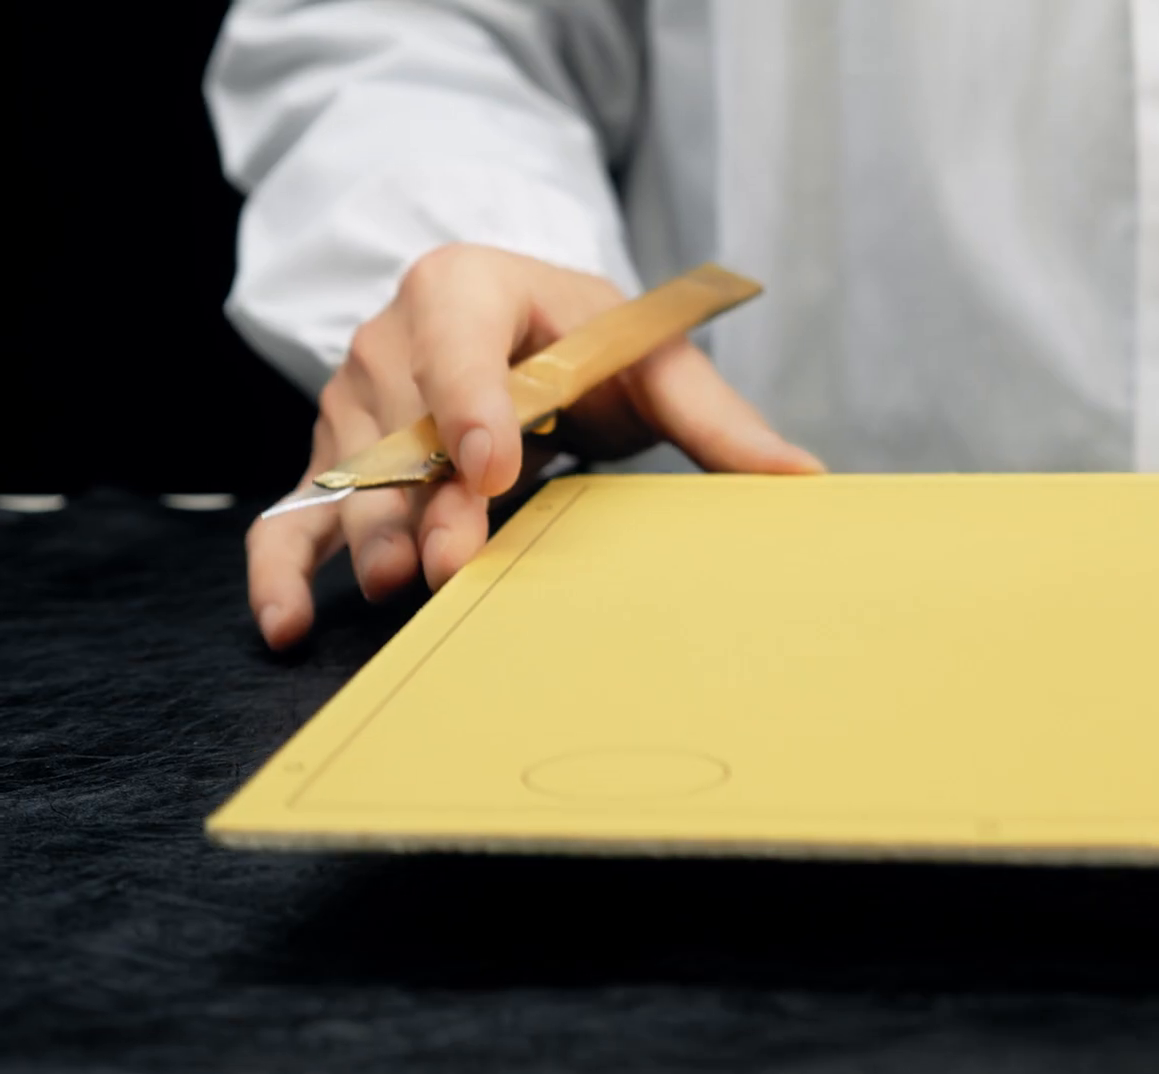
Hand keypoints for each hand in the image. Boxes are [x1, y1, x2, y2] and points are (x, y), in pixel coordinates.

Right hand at [248, 244, 823, 649]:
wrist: (519, 323)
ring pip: (347, 475)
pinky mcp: (334, 464)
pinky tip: (290, 628)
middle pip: (397, 422)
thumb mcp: (652, 358)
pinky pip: (291, 514)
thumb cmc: (588, 338)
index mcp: (465, 288)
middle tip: (451, 561)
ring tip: (397, 593)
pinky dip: (283, 568)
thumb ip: (720, 418)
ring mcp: (351, 405)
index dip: (469, 401)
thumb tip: (804, 481)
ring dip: (370, 536)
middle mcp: (391, 340)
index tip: (492, 465)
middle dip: (423, 496)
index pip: (456, 339)